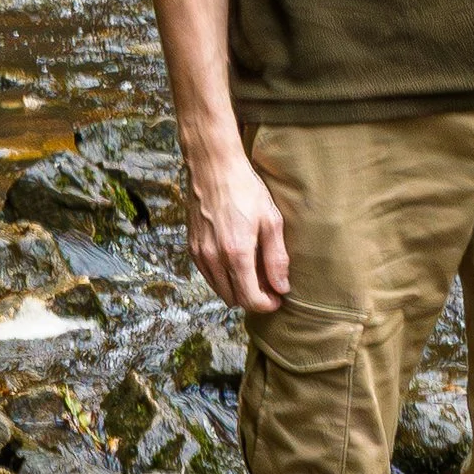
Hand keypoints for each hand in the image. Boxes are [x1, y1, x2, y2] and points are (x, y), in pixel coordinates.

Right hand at [186, 142, 288, 314]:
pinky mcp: (192, 248)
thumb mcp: (270, 221)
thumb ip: (276, 258)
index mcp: (236, 254)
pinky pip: (209, 276)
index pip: (250, 299)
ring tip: (255, 273)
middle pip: (234, 299)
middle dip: (253, 298)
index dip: (266, 304)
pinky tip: (237, 261)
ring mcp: (200, 254)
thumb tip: (281, 286)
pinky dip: (223, 278)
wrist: (213, 168)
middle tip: (269, 285)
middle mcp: (214, 259)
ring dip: (237, 289)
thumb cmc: (245, 190)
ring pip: (220, 290)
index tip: (277, 299)